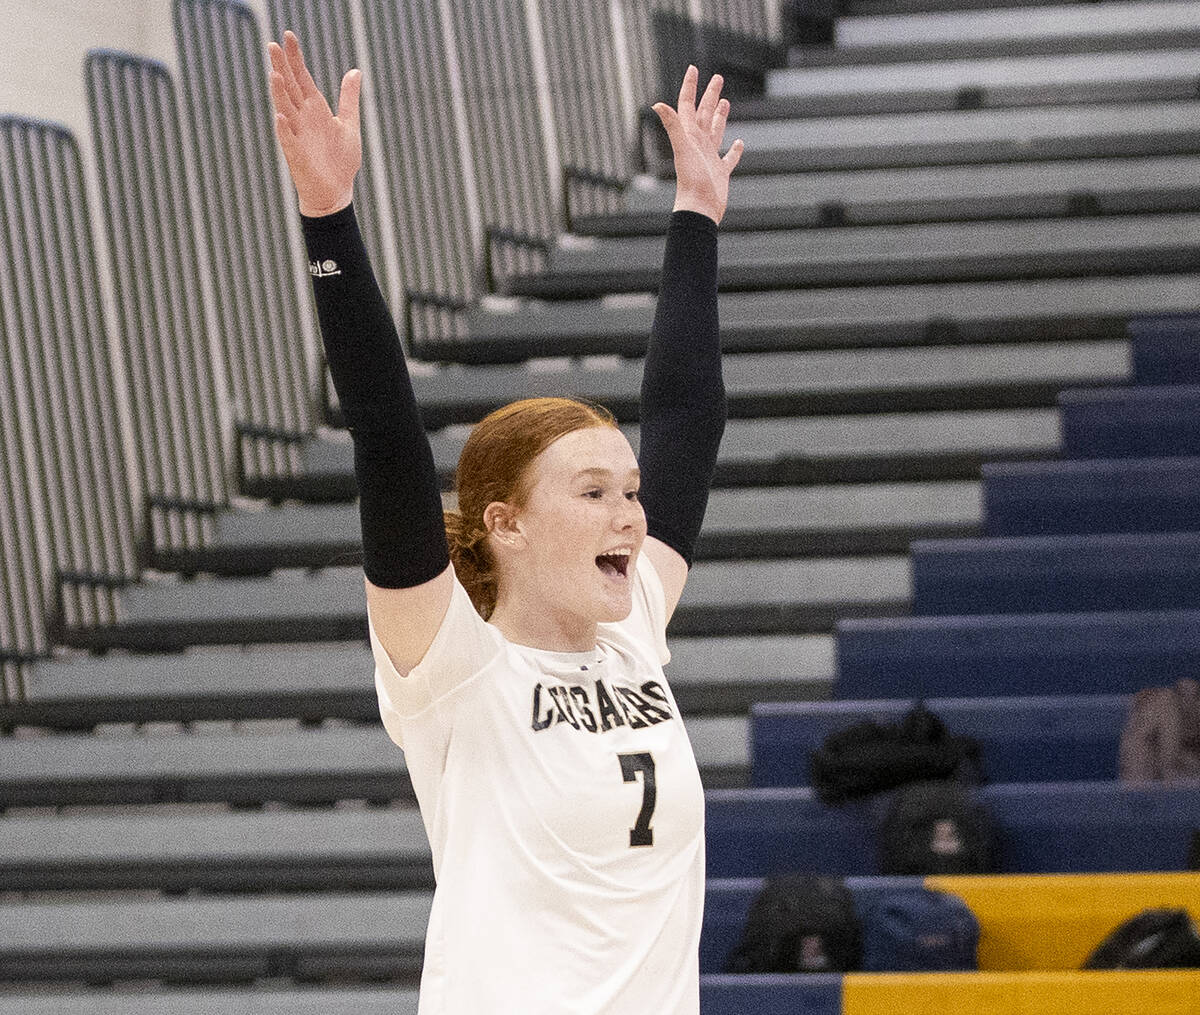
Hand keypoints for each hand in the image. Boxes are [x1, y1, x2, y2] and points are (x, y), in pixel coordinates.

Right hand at [267, 31, 361, 217]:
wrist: (336, 192)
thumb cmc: (340, 160)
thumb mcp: (349, 124)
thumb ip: (348, 98)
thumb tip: (355, 72)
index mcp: (315, 109)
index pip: (303, 78)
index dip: (296, 58)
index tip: (288, 35)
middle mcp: (303, 118)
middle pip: (290, 88)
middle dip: (282, 67)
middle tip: (273, 45)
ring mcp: (297, 135)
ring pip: (285, 110)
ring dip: (279, 94)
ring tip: (275, 74)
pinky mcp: (297, 156)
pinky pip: (288, 141)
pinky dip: (284, 129)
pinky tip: (281, 117)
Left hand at [652, 66, 743, 225]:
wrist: (699, 209)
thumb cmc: (691, 180)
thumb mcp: (683, 149)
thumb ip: (672, 126)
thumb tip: (656, 104)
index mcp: (689, 136)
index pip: (688, 106)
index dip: (690, 86)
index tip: (693, 68)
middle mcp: (698, 144)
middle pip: (704, 114)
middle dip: (709, 95)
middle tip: (717, 77)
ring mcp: (709, 158)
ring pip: (715, 131)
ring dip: (720, 116)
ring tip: (725, 102)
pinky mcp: (720, 172)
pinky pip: (729, 158)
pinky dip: (735, 150)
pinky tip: (740, 143)